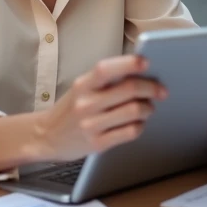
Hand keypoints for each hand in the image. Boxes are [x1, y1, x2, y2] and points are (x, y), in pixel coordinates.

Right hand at [32, 56, 166, 161]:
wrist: (46, 137)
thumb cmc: (70, 109)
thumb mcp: (80, 88)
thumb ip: (104, 81)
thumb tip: (139, 72)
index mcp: (82, 85)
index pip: (106, 69)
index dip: (129, 63)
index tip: (147, 62)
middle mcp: (86, 103)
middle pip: (128, 90)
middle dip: (151, 88)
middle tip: (160, 90)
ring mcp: (91, 125)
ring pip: (133, 111)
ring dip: (147, 108)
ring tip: (148, 107)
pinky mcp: (97, 144)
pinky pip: (129, 132)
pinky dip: (140, 126)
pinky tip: (138, 123)